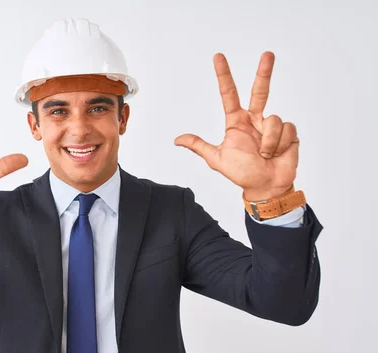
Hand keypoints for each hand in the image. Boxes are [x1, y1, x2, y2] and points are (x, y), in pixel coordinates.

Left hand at [174, 52, 298, 200]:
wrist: (266, 186)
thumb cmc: (242, 173)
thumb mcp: (217, 159)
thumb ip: (199, 146)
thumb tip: (177, 140)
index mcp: (236, 122)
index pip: (229, 94)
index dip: (224, 76)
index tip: (218, 57)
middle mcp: (255, 119)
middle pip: (260, 91)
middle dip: (264, 72)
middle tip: (268, 54)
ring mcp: (272, 125)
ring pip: (273, 120)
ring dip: (268, 142)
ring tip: (264, 155)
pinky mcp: (289, 132)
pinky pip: (286, 129)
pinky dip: (279, 145)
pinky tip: (277, 153)